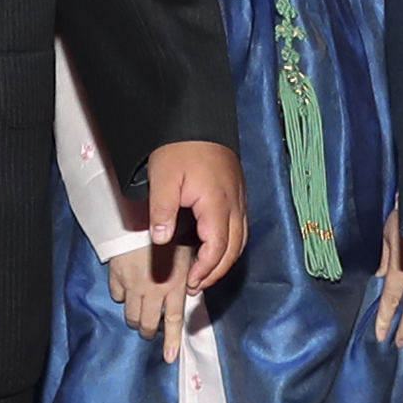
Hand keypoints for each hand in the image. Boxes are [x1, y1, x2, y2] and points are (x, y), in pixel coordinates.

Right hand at [106, 242, 195, 362]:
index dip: (172, 342)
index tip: (170, 358)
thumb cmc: (171, 231)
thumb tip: (193, 285)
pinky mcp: (117, 277)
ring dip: (137, 320)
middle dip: (150, 331)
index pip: (174, 322)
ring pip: (132, 315)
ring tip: (139, 317)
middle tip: (151, 331)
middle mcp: (153, 292)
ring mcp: (133, 286)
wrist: (141, 217)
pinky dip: (122, 298)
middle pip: (149, 323)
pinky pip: (117, 296)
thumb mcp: (189, 251)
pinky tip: (126, 293)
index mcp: (174, 286)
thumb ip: (189, 272)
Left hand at [145, 140, 246, 292]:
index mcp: (218, 203)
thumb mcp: (163, 178)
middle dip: (217, 271)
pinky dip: (231, 243)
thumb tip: (161, 241)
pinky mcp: (238, 190)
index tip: (190, 284)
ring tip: (205, 273)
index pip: (218, 248)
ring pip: (241, 238)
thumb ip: (162, 211)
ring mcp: (239, 196)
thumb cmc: (178, 146)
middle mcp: (235, 203)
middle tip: (196, 287)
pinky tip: (215, 246)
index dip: (206, 270)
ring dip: (225, 259)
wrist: (197, 116)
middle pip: (234, 248)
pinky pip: (241, 225)